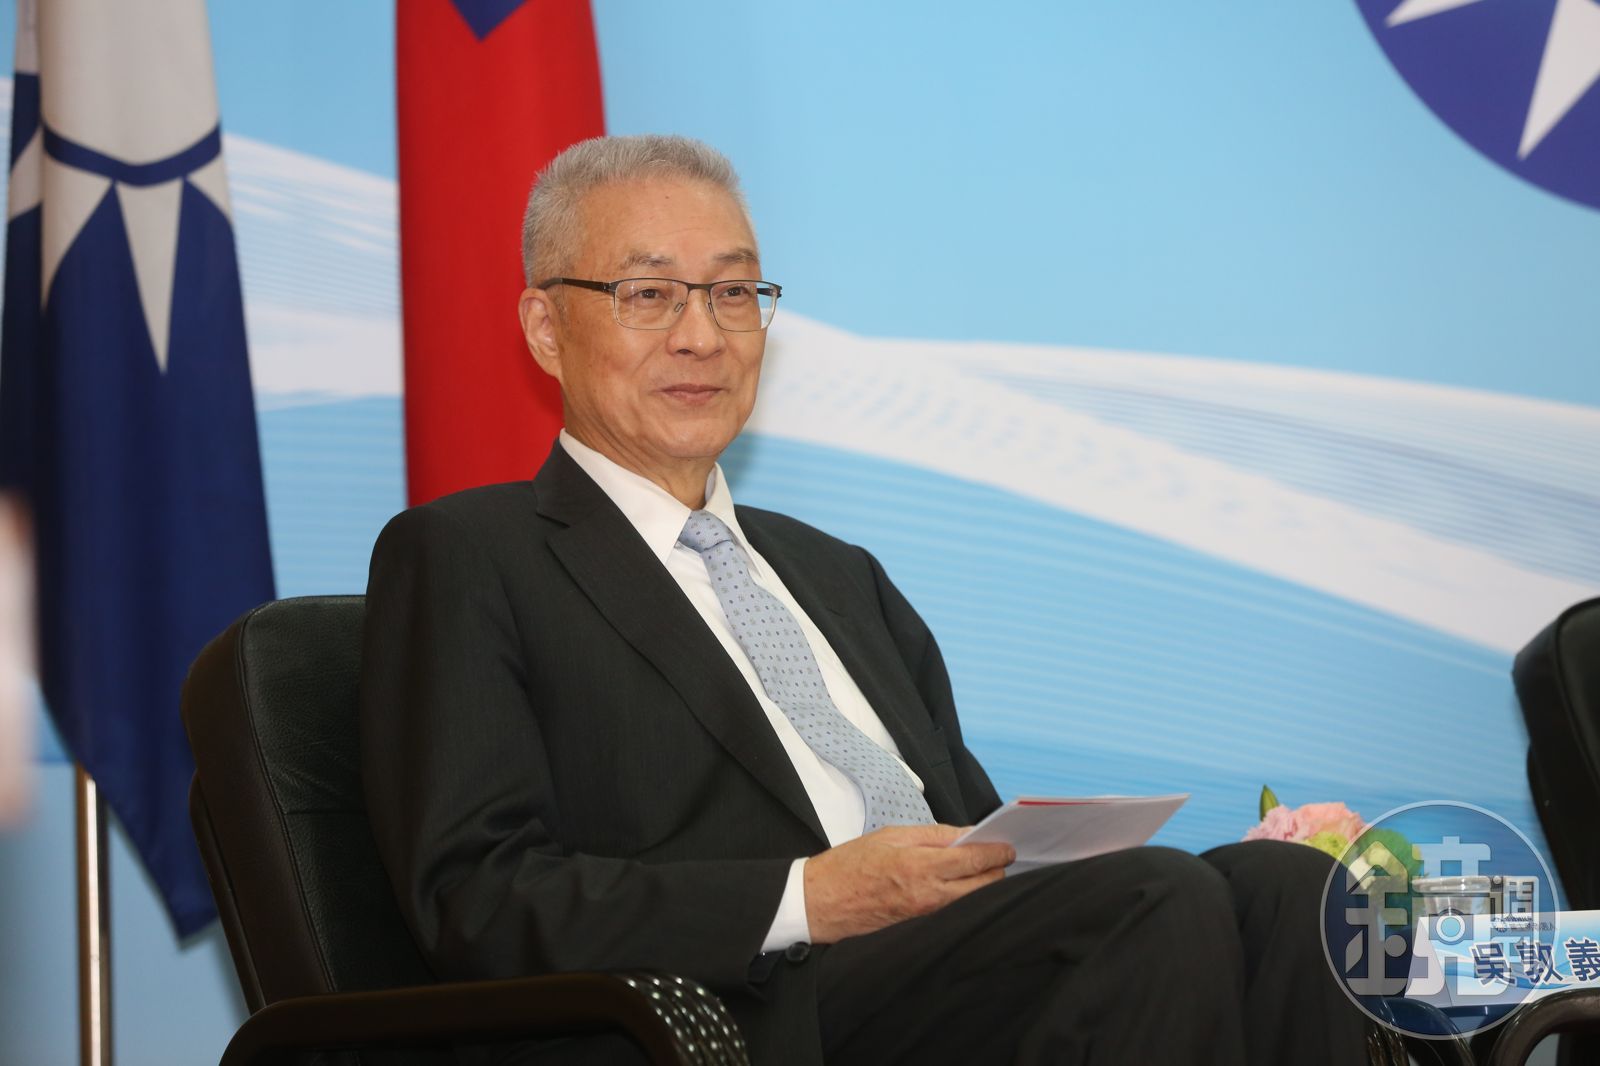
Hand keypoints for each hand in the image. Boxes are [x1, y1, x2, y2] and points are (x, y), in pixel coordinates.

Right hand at [801, 824, 1014, 943]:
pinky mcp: (921, 923)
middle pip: (983, 885)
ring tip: (983, 864)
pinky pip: (954, 907)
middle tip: (1000, 853)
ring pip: (972, 898)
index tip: (1008, 844)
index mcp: (921, 867)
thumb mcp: (890, 836)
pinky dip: (966, 893)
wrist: (822, 903)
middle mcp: (929, 895)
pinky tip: (964, 880)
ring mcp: (927, 913)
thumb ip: (932, 835)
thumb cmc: (849, 866)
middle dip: (996, 868)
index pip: (975, 861)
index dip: (997, 851)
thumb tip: (964, 835)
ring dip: (983, 882)